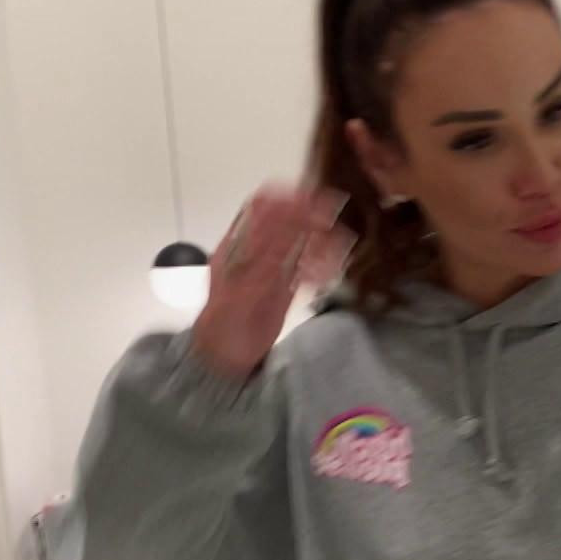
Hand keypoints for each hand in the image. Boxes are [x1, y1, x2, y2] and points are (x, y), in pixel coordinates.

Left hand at [193, 184, 353, 380]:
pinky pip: (305, 269)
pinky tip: (329, 269)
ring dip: (319, 241)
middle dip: (309, 216)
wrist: (224, 361)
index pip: (260, 208)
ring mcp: (271, 268)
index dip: (282, 199)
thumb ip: (259, 268)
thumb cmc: (222, 329)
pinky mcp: (284, 288)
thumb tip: (278, 238)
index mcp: (236, 246)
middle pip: (285, 222)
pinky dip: (320, 266)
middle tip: (332, 219)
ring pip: (299, 243)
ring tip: (339, 243)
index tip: (308, 199)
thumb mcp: (237, 295)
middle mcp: (256, 251)